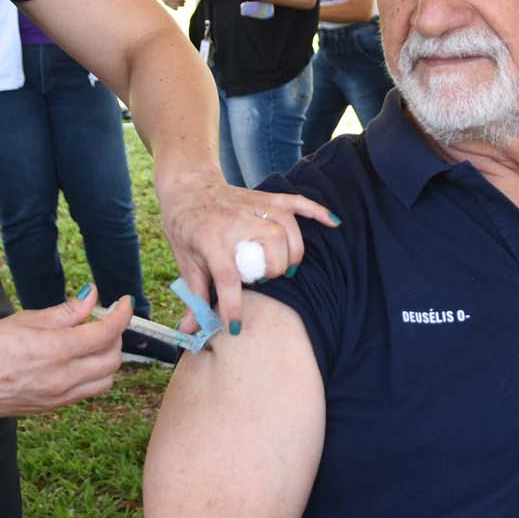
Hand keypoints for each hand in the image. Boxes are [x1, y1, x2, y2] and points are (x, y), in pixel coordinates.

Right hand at [0, 290, 129, 417]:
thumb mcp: (25, 320)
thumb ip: (65, 312)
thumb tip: (92, 296)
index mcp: (55, 351)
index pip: (106, 333)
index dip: (122, 314)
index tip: (124, 301)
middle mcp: (62, 379)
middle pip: (113, 359)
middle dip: (114, 336)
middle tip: (101, 321)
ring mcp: (59, 398)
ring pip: (105, 380)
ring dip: (106, 359)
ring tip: (89, 342)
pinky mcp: (51, 408)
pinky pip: (86, 393)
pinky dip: (92, 375)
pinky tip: (75, 361)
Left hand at [155, 170, 337, 331]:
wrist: (187, 186)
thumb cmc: (185, 227)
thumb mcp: (185, 263)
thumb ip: (193, 297)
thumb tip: (189, 331)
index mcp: (210, 239)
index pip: (227, 275)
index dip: (233, 305)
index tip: (236, 325)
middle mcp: (234, 221)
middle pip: (270, 243)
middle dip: (274, 268)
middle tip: (267, 279)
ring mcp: (253, 206)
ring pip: (286, 225)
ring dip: (293, 250)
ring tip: (286, 267)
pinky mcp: (265, 198)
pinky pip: (296, 202)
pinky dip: (316, 212)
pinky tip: (333, 223)